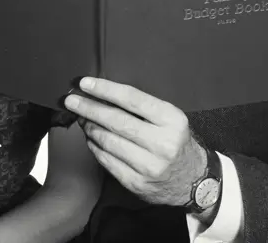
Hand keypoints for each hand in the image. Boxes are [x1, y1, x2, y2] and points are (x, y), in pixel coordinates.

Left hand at [64, 78, 205, 206]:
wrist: (195, 180)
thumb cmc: (177, 141)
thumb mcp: (171, 118)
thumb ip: (143, 106)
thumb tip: (104, 94)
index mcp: (171, 120)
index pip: (131, 99)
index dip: (105, 89)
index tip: (85, 83)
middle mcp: (162, 143)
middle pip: (116, 120)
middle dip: (89, 108)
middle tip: (72, 100)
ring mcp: (149, 166)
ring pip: (108, 141)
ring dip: (90, 127)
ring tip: (81, 118)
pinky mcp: (137, 184)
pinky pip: (107, 161)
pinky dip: (95, 147)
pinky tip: (91, 138)